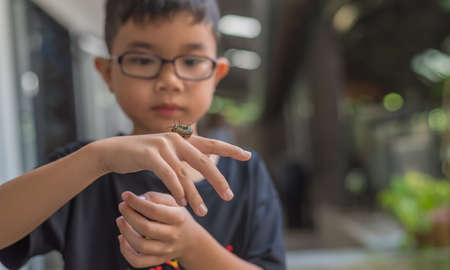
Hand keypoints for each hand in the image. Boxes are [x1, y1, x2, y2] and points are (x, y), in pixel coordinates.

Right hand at [93, 133, 250, 215]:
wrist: (112, 152)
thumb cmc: (141, 156)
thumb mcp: (165, 155)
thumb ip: (183, 159)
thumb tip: (202, 168)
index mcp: (182, 140)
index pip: (211, 145)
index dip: (230, 150)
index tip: (248, 155)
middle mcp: (176, 139)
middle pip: (204, 161)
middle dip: (218, 180)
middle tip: (229, 196)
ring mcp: (163, 145)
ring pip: (185, 173)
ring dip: (195, 195)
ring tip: (203, 211)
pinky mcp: (150, 154)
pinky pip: (168, 175)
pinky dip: (176, 191)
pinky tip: (182, 203)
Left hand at [116, 191, 202, 268]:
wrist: (191, 240)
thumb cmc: (177, 217)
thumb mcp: (173, 202)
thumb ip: (156, 197)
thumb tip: (137, 199)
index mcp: (178, 218)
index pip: (154, 210)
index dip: (137, 202)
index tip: (125, 195)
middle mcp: (173, 235)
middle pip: (146, 228)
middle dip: (129, 215)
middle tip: (122, 206)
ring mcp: (166, 250)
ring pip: (140, 245)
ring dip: (125, 232)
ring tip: (120, 220)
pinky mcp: (158, 260)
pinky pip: (138, 261)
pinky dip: (126, 251)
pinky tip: (122, 238)